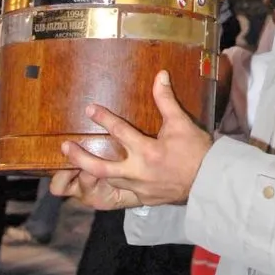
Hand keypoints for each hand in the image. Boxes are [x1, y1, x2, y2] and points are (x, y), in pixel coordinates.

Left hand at [49, 71, 212, 209]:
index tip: (89, 109)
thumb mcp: (181, 123)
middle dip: (80, 158)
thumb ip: (166, 100)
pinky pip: (120, 195)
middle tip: (64, 147)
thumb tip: (160, 75)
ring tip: (78, 164)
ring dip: (91, 172)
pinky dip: (109, 188)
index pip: (120, 132)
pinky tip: (101, 182)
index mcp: (148, 151)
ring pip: (108, 182)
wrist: (210, 180)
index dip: (103, 118)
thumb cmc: (196, 151)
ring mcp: (140, 189)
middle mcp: (139, 172)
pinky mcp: (144, 199)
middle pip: (101, 168)